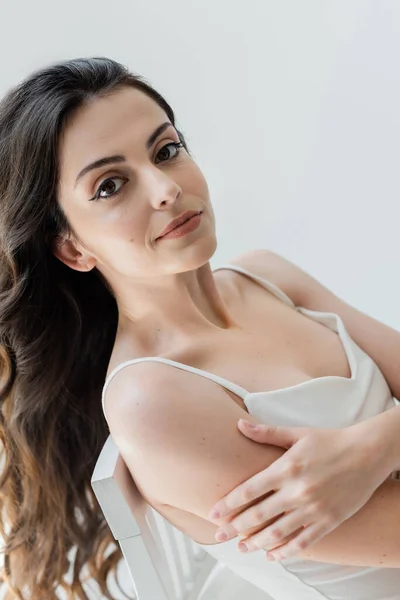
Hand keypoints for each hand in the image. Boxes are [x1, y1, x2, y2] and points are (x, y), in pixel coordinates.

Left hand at [209, 419, 392, 560]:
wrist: (367, 453)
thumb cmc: (330, 440)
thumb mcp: (297, 433)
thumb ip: (267, 433)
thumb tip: (239, 425)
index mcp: (286, 467)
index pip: (249, 490)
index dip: (229, 503)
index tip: (213, 513)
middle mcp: (297, 491)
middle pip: (258, 514)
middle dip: (235, 527)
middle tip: (219, 536)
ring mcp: (313, 509)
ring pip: (277, 532)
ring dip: (256, 542)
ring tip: (242, 547)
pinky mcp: (328, 521)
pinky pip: (302, 542)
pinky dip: (285, 551)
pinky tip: (272, 554)